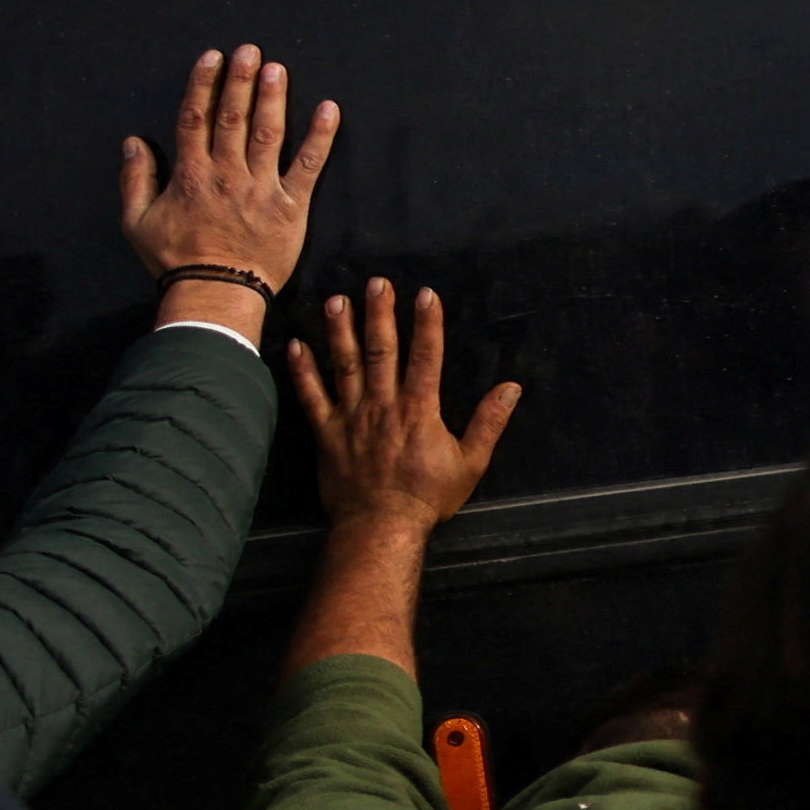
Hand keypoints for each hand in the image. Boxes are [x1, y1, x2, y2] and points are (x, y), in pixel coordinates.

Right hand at [121, 46, 339, 335]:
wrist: (214, 295)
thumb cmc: (175, 260)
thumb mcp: (137, 222)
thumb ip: (134, 180)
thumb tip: (132, 142)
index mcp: (191, 175)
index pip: (195, 119)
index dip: (203, 85)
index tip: (211, 58)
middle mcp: (226, 174)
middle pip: (232, 118)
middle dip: (240, 81)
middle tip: (249, 50)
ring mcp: (261, 188)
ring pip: (269, 133)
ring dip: (274, 98)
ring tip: (277, 68)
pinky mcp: (292, 205)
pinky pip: (309, 166)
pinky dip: (321, 136)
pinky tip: (330, 109)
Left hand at [289, 281, 517, 535]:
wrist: (381, 526)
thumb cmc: (429, 496)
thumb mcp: (471, 463)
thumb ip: (490, 422)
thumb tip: (512, 388)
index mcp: (419, 410)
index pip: (425, 357)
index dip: (427, 324)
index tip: (425, 294)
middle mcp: (383, 406)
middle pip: (381, 351)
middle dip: (380, 314)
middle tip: (376, 283)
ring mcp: (351, 418)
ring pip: (344, 365)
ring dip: (340, 330)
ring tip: (338, 300)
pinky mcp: (326, 433)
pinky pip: (310, 397)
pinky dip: (302, 371)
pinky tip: (296, 345)